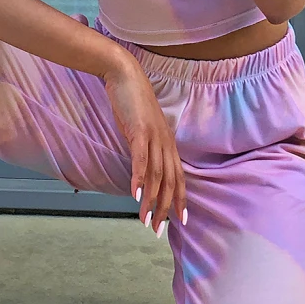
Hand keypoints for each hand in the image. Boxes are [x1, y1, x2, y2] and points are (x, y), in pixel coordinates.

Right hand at [101, 53, 187, 235]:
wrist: (124, 74)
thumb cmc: (131, 101)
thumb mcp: (142, 127)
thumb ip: (145, 146)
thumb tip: (143, 166)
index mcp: (167, 142)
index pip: (178, 176)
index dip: (180, 199)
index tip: (180, 220)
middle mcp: (165, 142)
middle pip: (170, 181)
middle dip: (164, 208)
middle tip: (157, 229)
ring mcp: (154, 136)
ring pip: (156, 175)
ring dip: (150, 200)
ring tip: (145, 220)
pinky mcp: (139, 131)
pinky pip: (141, 159)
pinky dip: (139, 179)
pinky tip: (135, 195)